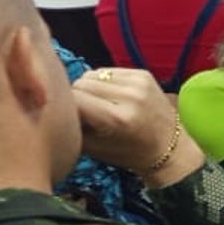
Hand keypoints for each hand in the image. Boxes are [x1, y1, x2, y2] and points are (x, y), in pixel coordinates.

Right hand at [73, 68, 202, 181]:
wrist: (169, 146)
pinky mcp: (143, 73)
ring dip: (89, 88)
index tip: (69, 117)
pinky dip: (104, 82)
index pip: (73, 99)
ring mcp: (139, 82)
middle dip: (77, 97)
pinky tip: (112, 97)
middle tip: (86, 113)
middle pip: (80, 84)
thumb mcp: (93, 148)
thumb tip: (53, 103)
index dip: (66, 107)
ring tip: (99, 105)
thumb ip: (71, 126)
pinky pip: (107, 71)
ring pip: (91, 75)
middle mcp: (130, 97)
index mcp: (117, 119)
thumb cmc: (128, 153)